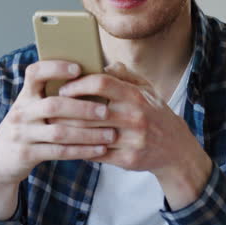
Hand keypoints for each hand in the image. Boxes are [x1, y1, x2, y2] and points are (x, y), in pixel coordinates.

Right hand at [0, 60, 114, 218]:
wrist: (1, 160)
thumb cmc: (28, 127)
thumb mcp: (32, 108)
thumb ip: (52, 95)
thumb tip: (90, 77)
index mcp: (25, 95)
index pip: (35, 73)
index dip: (55, 68)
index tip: (78, 68)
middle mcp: (21, 112)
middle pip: (54, 105)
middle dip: (83, 108)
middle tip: (107, 111)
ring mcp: (22, 134)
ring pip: (60, 132)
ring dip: (88, 134)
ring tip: (111, 134)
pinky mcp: (27, 154)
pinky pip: (59, 151)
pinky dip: (82, 151)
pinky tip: (100, 149)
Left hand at [58, 62, 212, 208]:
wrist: (176, 149)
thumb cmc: (156, 114)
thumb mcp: (147, 90)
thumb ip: (125, 75)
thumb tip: (101, 64)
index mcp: (136, 96)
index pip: (102, 82)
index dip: (79, 83)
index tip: (64, 88)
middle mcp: (135, 117)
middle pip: (91, 111)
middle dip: (66, 109)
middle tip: (50, 107)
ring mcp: (132, 140)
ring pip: (90, 134)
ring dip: (68, 130)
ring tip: (53, 125)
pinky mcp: (128, 160)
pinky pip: (96, 153)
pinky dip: (79, 148)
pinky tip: (67, 143)